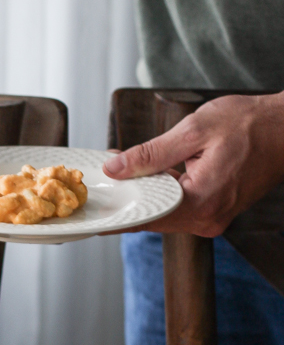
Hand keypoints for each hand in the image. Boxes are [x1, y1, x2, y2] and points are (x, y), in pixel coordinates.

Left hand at [102, 93, 283, 234]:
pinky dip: (161, 194)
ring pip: (164, 213)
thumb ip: (151, 153)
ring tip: (122, 173)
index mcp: (202, 202)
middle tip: (103, 178)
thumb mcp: (194, 130)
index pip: (146, 217)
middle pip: (152, 218)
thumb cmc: (250, 125)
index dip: (117, 213)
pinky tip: (147, 178)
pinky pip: (178, 208)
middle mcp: (207, 219)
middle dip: (127, 198)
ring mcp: (212, 218)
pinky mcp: (214, 212)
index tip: (92, 212)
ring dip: (143, 195)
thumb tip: (116, 167)